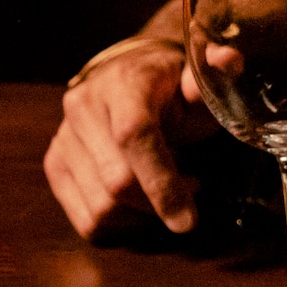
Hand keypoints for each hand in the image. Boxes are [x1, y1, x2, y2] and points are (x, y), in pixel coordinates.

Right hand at [43, 41, 216, 239]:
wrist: (126, 78)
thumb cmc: (171, 86)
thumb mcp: (198, 79)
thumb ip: (214, 73)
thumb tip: (230, 61)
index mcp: (122, 85)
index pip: (134, 137)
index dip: (161, 183)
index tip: (188, 222)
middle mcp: (82, 108)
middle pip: (117, 183)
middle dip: (161, 201)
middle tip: (193, 185)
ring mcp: (63, 138)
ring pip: (102, 209)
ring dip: (144, 214)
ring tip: (169, 188)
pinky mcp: (56, 165)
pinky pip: (88, 220)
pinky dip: (123, 226)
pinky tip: (143, 205)